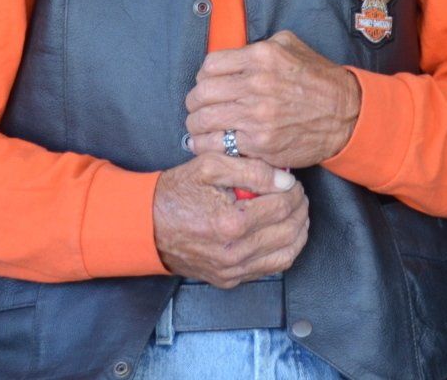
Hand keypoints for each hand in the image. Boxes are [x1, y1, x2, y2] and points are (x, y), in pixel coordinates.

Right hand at [152, 154, 307, 288]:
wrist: (146, 226)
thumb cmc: (177, 193)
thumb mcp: (209, 166)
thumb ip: (252, 170)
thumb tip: (286, 181)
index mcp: (231, 223)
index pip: (283, 206)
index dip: (294, 190)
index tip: (291, 181)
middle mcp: (234, 253)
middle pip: (289, 231)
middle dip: (300, 208)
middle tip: (297, 194)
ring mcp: (232, 271)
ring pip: (286, 254)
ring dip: (298, 231)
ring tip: (296, 213)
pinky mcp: (229, 280)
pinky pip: (271, 269)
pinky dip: (285, 250)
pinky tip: (283, 234)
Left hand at [184, 30, 362, 167]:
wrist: (345, 114)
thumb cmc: (318, 79)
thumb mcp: (291, 46)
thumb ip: (259, 46)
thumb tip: (231, 56)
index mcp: (262, 57)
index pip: (210, 65)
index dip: (203, 76)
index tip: (206, 84)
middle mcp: (257, 84)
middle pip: (201, 93)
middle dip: (195, 102)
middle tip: (198, 108)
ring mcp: (257, 116)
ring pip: (203, 120)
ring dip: (195, 125)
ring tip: (199, 127)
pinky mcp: (260, 143)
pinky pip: (217, 145)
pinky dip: (205, 145)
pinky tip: (207, 143)